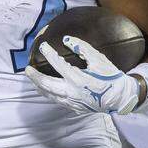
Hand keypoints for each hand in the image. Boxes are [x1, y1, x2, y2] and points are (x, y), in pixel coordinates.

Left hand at [24, 35, 140, 114]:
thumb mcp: (99, 60)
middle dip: (35, 77)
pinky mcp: (74, 107)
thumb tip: (67, 40)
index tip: (42, 46)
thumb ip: (83, 48)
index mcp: (78, 78)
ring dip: (39, 86)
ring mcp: (72, 102)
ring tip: (33, 79)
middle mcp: (72, 92)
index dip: (48, 53)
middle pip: (47, 84)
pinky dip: (48, 94)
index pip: (57, 64)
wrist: (121, 98)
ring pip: (49, 95)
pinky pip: (57, 100)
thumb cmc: (111, 77)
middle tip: (27, 69)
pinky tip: (46, 89)